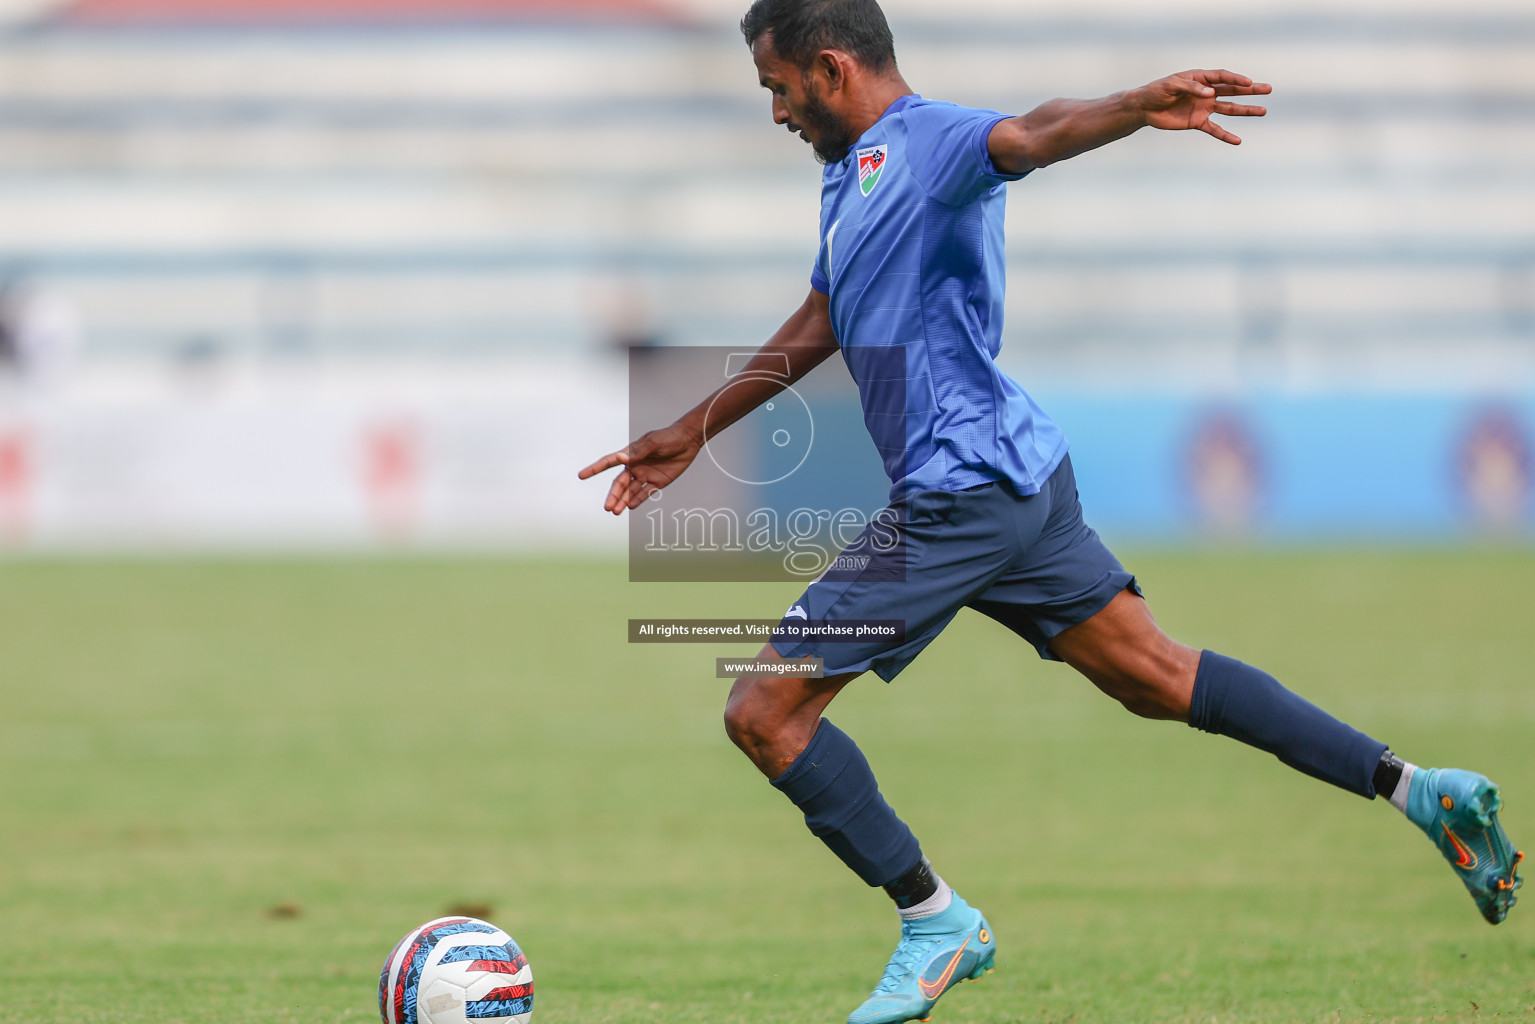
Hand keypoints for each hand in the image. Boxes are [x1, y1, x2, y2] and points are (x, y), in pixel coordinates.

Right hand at [578, 423, 702, 515]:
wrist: (688, 441)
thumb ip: (639, 452)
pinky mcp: (657, 482)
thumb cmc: (668, 437)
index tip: (581, 475)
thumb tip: (621, 459)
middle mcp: (635, 466)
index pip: (609, 463)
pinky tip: (629, 507)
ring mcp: (645, 475)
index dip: (594, 469)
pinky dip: (637, 500)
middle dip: (613, 496)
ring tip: (615, 512)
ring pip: (630, 491)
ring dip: (622, 501)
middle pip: (620, 484)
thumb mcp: (654, 442)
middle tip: (607, 507)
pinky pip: (645, 494)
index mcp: (630, 455)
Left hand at [1139, 70, 1269, 144]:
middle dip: (1250, 90)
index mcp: (1200, 78)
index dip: (1236, 79)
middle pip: (1232, 90)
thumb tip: (1210, 93)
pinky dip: (1225, 135)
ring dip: (1245, 110)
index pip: (1223, 77)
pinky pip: (1215, 129)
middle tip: (1268, 89)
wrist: (1145, 108)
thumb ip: (1190, 87)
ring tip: (1263, 111)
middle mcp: (1206, 92)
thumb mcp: (1171, 85)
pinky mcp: (1198, 122)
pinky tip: (1238, 141)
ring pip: (1229, 108)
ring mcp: (1204, 107)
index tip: (1249, 82)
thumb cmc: (1157, 91)